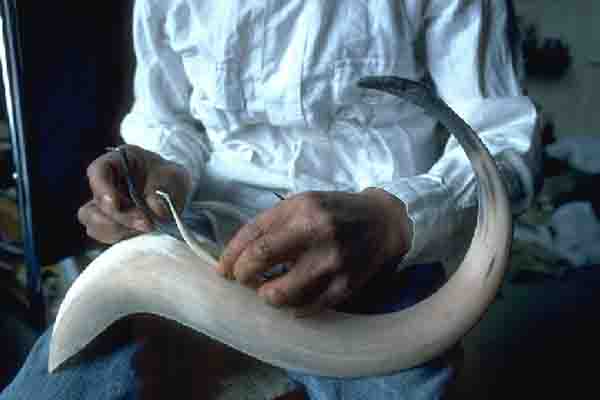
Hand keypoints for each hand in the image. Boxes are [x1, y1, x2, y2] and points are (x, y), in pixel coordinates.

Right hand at [78, 145, 191, 243]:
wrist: (177, 193)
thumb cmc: (172, 179)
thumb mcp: (174, 180)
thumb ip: (164, 193)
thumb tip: (155, 209)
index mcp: (118, 162)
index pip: (98, 171)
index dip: (102, 189)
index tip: (115, 204)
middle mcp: (105, 184)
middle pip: (94, 205)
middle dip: (119, 218)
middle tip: (146, 223)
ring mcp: (104, 206)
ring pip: (95, 223)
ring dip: (120, 230)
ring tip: (148, 227)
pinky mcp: (110, 224)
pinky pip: (106, 235)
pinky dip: (123, 237)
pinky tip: (144, 233)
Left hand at [217, 188, 411, 313]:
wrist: (383, 222)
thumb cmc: (335, 211)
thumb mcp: (302, 203)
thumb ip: (270, 223)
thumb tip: (235, 254)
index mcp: (302, 209)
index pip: (252, 237)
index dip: (231, 256)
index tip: (223, 270)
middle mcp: (317, 233)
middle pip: (259, 262)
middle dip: (242, 276)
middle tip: (243, 280)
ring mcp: (333, 262)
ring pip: (280, 293)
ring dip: (266, 296)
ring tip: (268, 290)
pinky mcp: (346, 285)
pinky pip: (307, 308)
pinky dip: (293, 307)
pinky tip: (293, 299)